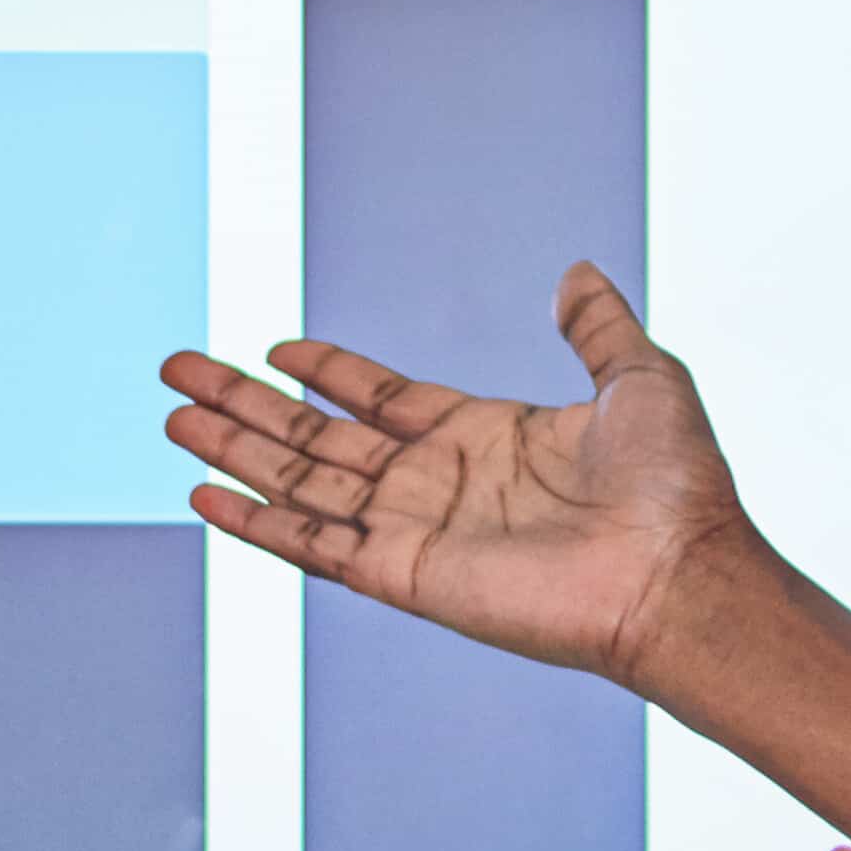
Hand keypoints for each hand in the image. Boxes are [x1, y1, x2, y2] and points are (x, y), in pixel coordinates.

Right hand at [161, 264, 751, 689]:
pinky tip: (203, 497)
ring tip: (170, 420)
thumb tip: (578, 273)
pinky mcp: (404, 576)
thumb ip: (597, 329)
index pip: (380, 399)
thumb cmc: (674, 487)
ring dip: (232, 452)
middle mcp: (437, 484)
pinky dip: (255, 523)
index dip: (328, 373)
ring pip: (299, 482)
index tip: (276, 349)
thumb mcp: (640, 378)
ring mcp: (415, 531)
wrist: (679, 573)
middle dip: (245, 404)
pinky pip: (313, 544)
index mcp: (482, 438)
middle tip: (179, 370)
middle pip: (317, 437)